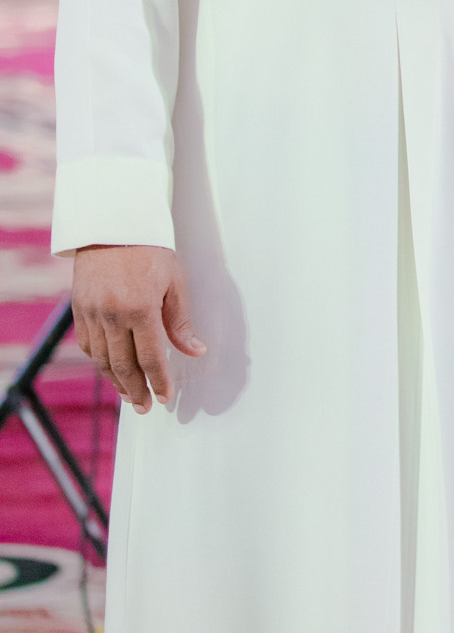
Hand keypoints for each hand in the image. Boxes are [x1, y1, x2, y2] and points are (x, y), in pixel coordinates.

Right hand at [71, 244, 205, 413]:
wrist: (114, 225)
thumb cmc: (151, 250)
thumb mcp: (175, 282)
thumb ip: (181, 321)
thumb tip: (195, 351)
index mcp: (140, 308)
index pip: (150, 358)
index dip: (159, 382)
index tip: (165, 397)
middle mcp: (112, 315)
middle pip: (123, 366)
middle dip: (136, 390)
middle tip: (145, 407)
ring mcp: (92, 313)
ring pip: (102, 359)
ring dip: (116, 381)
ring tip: (130, 395)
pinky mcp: (79, 309)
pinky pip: (87, 345)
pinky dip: (99, 361)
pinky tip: (110, 370)